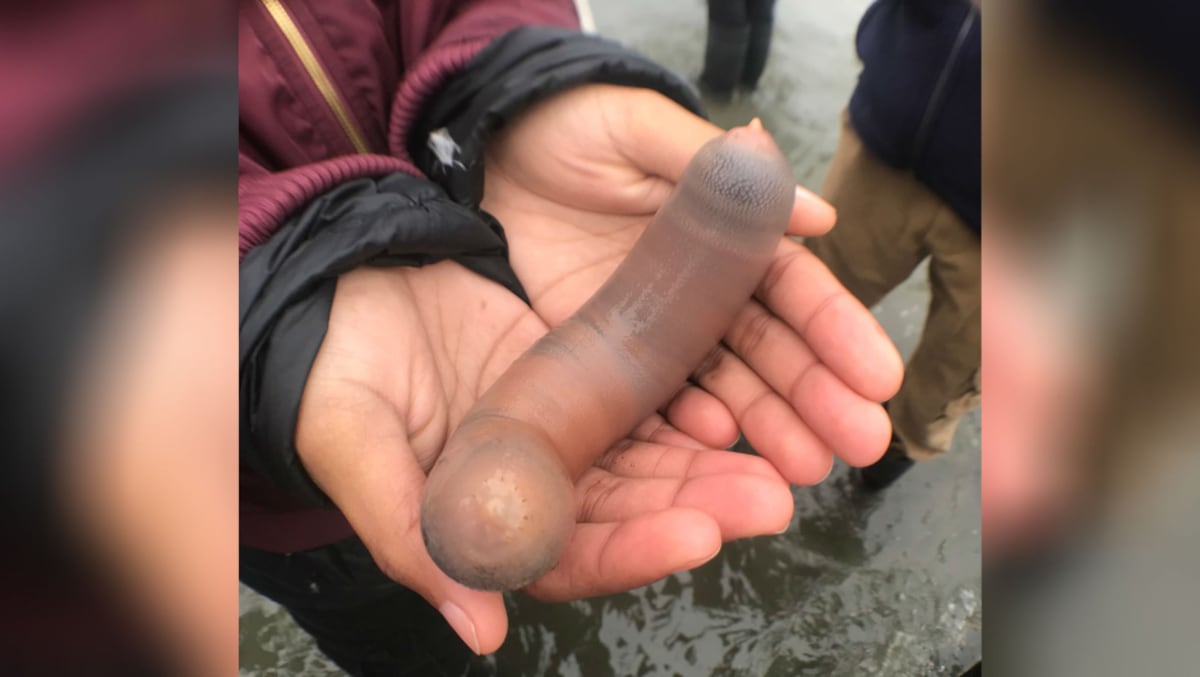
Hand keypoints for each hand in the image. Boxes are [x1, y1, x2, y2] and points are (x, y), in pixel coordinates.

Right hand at [294, 262, 793, 653]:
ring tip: (779, 460)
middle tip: (768, 497)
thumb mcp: (358, 449)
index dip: (635, 550)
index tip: (696, 535)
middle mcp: (536, 480)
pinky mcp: (581, 365)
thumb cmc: (332, 374)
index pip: (574, 554)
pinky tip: (732, 398)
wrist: (335, 285)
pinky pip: (647, 388)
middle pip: (632, 508)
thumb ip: (413, 537)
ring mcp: (564, 423)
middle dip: (701, 506)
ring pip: (653, 454)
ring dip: (713, 461)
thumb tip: (481, 629)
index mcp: (487, 516)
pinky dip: (690, 394)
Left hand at [483, 85, 904, 483]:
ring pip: (724, 385)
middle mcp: (699, 291)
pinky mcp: (604, 357)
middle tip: (861, 443)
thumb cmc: (566, 127)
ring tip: (806, 467)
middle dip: (818, 395)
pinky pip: (652, 401)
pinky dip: (687, 426)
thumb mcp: (638, 130)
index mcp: (723, 234)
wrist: (480, 157)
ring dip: (768, 425)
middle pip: (770, 349)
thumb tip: (819, 215)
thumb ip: (716, 170)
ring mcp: (653, 331)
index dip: (837, 330)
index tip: (878, 376)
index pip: (792, 288)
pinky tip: (717, 443)